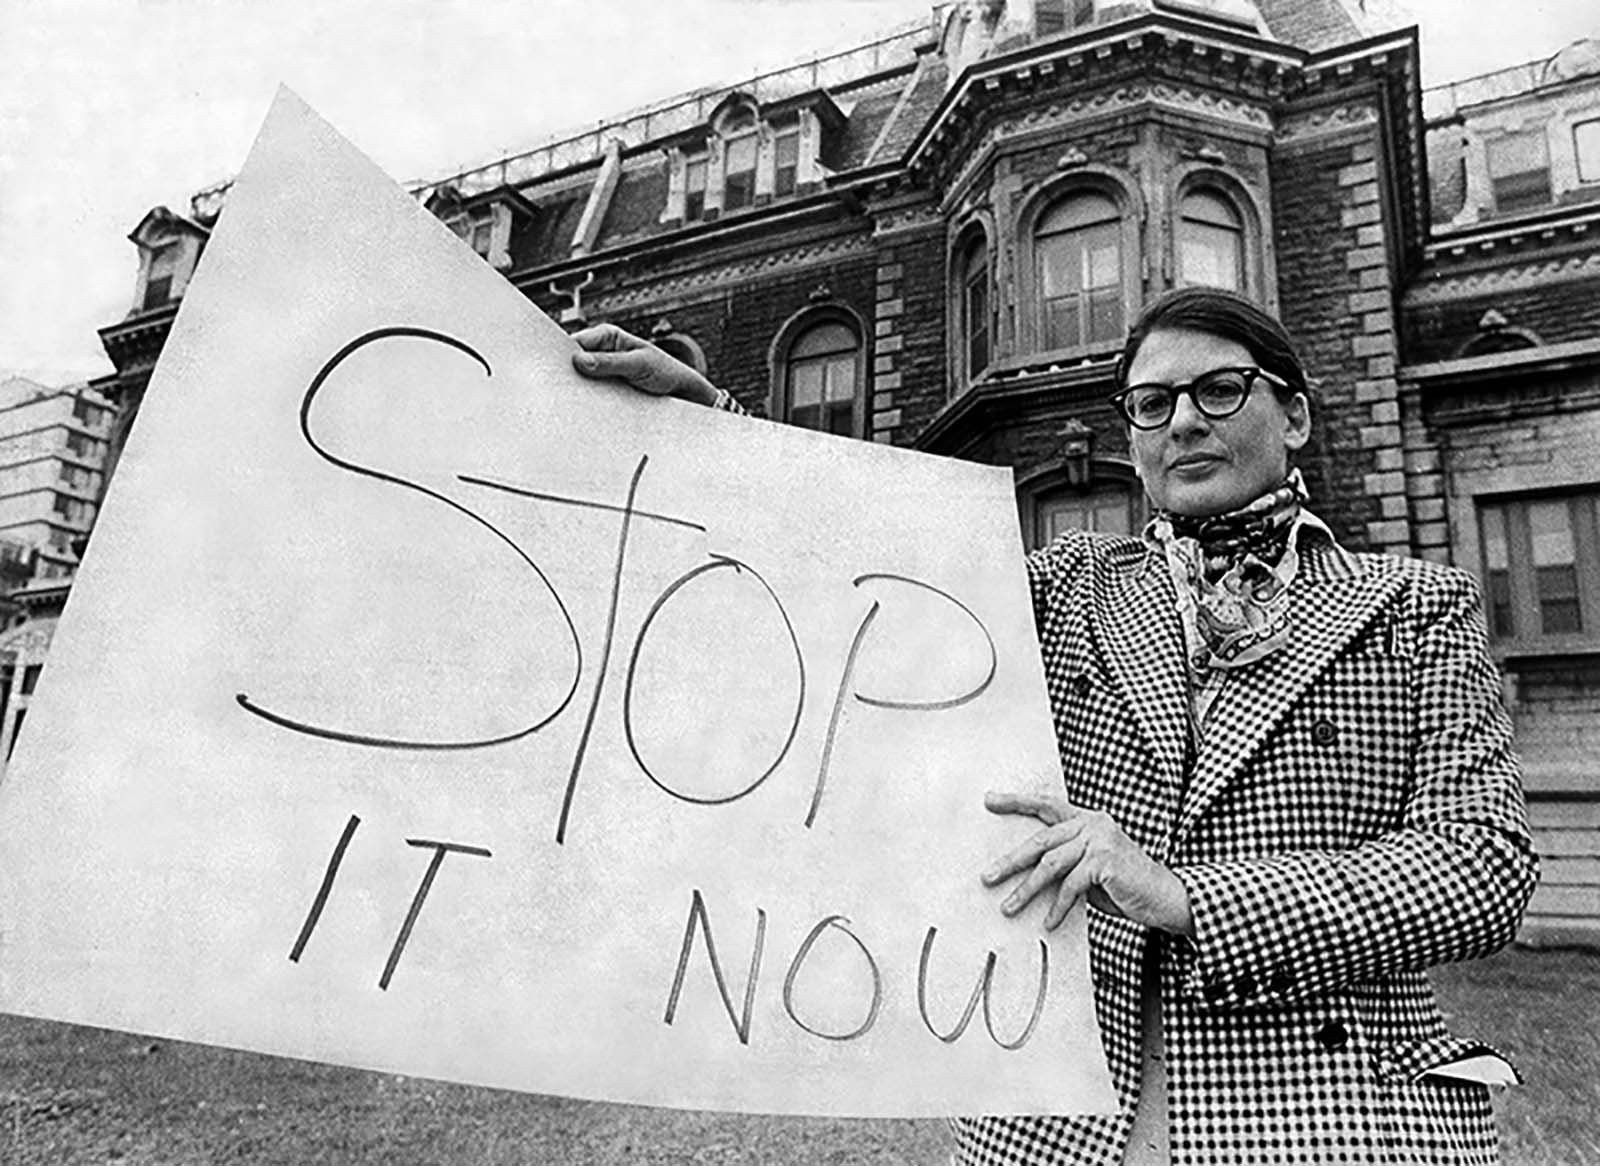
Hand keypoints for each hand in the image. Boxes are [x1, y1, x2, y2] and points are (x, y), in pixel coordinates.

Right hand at [570, 324, 720, 405]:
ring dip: (577, 394)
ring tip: (572, 404)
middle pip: (573, 365)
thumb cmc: (667, 372)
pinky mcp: (607, 394)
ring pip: (580, 383)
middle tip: (560, 390)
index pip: (574, 343)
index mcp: (607, 337)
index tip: (553, 369)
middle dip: (566, 377)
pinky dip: (588, 405)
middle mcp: (602, 354)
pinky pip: (590, 398)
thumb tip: (579, 361)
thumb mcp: (640, 365)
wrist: (685, 396)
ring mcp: (603, 375)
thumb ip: (611, 363)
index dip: (561, 355)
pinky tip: (584, 413)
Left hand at [981, 791, 1193, 935]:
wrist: (1167, 897)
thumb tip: (1030, 877)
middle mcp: (1093, 823)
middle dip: (1011, 860)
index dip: (1017, 802)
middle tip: (987, 877)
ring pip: (1051, 864)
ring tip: (1009, 907)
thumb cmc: (1126, 887)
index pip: (1046, 805)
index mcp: (1087, 820)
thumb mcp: (1091, 871)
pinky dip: (1058, 906)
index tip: (990, 799)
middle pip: (1041, 839)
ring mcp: (1100, 839)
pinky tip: (1049, 921)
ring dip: (1027, 889)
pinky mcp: (1105, 860)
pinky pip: (1071, 885)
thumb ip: (1066, 865)